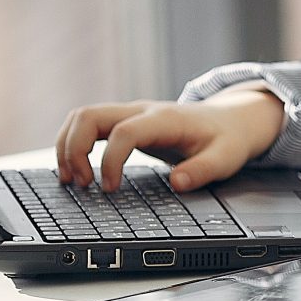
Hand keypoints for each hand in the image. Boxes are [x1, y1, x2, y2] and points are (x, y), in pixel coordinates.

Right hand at [53, 86, 286, 191]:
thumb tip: (178, 183)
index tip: (108, 189)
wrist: (232, 119)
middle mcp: (142, 111)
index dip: (109, 160)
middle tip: (80, 184)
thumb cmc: (227, 139)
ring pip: (82, 116)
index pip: (124, 131)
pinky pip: (88, 124)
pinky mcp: (125, 122)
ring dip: (67, 146)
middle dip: (73, 149)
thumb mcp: (226, 158)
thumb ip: (203, 170)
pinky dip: (73, 144)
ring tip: (72, 180)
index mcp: (165, 119)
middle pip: (89, 115)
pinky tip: (75, 169)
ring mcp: (131, 114)